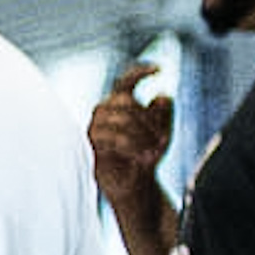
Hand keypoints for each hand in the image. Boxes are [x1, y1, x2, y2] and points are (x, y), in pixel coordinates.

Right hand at [89, 61, 173, 206]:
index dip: (140, 72)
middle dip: (149, 119)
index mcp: (120, 104)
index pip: (125, 81)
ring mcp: (94, 126)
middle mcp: (104, 111)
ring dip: (142, 134)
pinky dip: (131, 146)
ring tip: (152, 150)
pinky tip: (139, 156)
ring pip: (120, 118)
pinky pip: (112, 137)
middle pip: (127, 101)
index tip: (160, 69)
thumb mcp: (164, 132)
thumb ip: (164, 111)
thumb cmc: (147, 156)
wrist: (135, 185)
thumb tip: (160, 96)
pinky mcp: (90, 144)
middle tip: (162, 139)